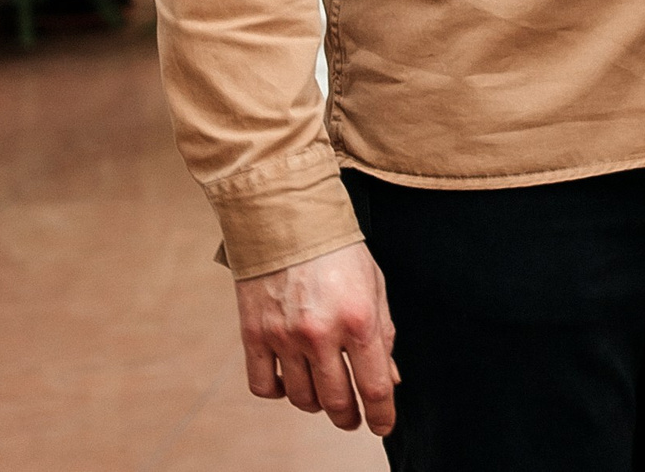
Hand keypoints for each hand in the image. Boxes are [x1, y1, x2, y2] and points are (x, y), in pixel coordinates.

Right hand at [235, 241, 399, 435]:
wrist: (287, 219)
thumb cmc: (338, 251)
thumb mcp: (374, 286)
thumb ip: (383, 334)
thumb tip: (389, 378)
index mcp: (359, 319)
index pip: (374, 385)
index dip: (381, 414)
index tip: (382, 426)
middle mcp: (321, 333)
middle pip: (336, 400)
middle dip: (348, 416)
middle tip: (352, 418)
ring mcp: (284, 337)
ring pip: (301, 398)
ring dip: (316, 404)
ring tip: (323, 392)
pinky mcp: (254, 335)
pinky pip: (264, 386)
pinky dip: (278, 392)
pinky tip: (290, 380)